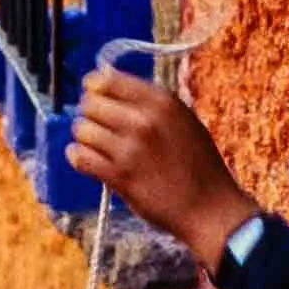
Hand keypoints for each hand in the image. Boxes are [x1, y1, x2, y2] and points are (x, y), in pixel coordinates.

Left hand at [68, 67, 259, 271]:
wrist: (210, 208)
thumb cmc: (199, 166)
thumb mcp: (184, 121)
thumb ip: (152, 105)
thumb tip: (110, 87)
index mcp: (162, 101)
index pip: (107, 80)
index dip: (94, 88)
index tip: (94, 96)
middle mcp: (145, 120)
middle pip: (90, 104)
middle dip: (90, 115)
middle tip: (99, 129)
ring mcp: (131, 149)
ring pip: (82, 130)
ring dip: (84, 139)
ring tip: (95, 147)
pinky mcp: (120, 176)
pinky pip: (80, 158)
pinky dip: (78, 157)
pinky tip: (85, 160)